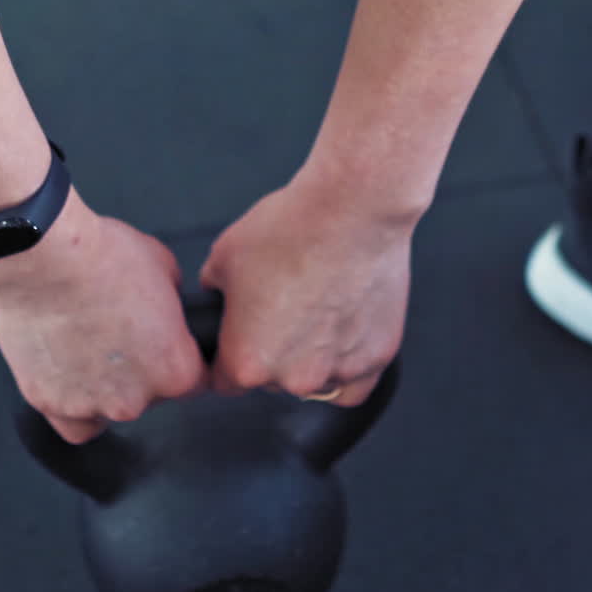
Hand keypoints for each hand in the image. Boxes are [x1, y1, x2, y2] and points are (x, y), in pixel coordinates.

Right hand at [0, 188, 207, 443]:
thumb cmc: (101, 255)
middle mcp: (136, 399)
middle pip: (151, 396)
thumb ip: (173, 303)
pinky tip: (70, 376)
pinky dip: (72, 404)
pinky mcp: (48, 402)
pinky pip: (71, 420)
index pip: (195, 380)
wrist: (40, 255)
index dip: (181, 356)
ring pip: (111, 408)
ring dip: (106, 386)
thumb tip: (167, 310)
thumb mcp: (164, 266)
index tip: (166, 341)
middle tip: (121, 331)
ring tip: (90, 345)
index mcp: (175, 369)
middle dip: (142, 368)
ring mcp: (90, 405)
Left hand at [199, 170, 413, 406]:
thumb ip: (214, 290)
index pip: (224, 380)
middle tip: (283, 308)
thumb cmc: (291, 228)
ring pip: (314, 382)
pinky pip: (356, 382)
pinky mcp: (376, 358)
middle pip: (272, 381)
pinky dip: (348, 364)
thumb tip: (217, 295)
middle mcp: (292, 377)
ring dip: (311, 358)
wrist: (351, 209)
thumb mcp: (223, 255)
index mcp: (247, 360)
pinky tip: (342, 335)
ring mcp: (338, 371)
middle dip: (272, 353)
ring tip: (316, 311)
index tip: (238, 338)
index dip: (227, 356)